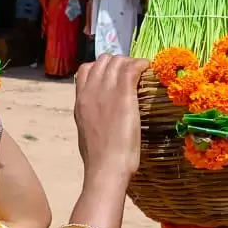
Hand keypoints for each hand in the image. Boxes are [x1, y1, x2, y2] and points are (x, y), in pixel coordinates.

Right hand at [73, 55, 147, 186]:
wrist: (105, 166)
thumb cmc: (99, 158)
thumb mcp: (87, 133)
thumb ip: (91, 118)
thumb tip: (98, 117)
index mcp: (80, 101)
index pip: (86, 70)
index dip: (102, 68)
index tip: (115, 75)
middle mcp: (90, 91)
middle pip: (103, 61)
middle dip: (119, 63)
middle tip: (133, 73)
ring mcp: (105, 91)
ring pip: (117, 61)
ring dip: (130, 63)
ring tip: (142, 72)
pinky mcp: (123, 95)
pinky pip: (131, 68)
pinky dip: (141, 65)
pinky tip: (147, 69)